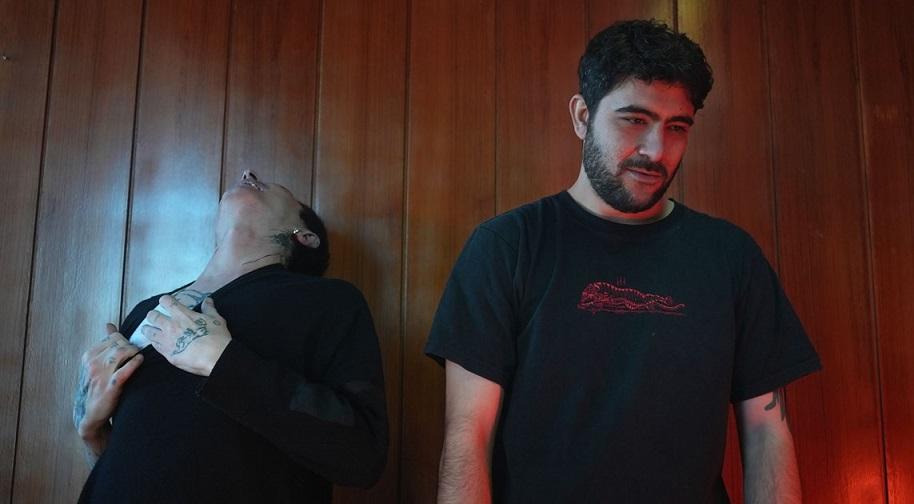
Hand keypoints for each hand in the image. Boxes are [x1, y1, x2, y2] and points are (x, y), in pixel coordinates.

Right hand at [74, 324, 143, 449]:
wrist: (92, 412)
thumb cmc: (98, 385)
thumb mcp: (98, 363)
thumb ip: (106, 343)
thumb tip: (110, 325)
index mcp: (89, 356)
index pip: (112, 338)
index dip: (125, 339)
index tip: (130, 346)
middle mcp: (92, 364)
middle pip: (118, 345)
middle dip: (131, 345)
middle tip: (137, 351)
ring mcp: (100, 376)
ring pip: (121, 354)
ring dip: (134, 352)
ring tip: (138, 355)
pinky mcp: (110, 387)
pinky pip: (124, 371)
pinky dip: (134, 363)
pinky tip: (140, 360)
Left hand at [141, 295, 230, 375]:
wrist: (215, 358)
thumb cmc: (217, 338)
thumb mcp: (216, 319)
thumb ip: (209, 309)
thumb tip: (208, 300)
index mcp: (182, 315)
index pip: (166, 301)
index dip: (165, 300)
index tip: (166, 301)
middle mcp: (171, 325)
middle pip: (152, 316)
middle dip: (152, 315)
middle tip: (154, 316)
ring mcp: (167, 340)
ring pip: (148, 331)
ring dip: (148, 329)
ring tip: (148, 329)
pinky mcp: (167, 353)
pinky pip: (154, 346)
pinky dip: (154, 342)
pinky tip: (156, 342)